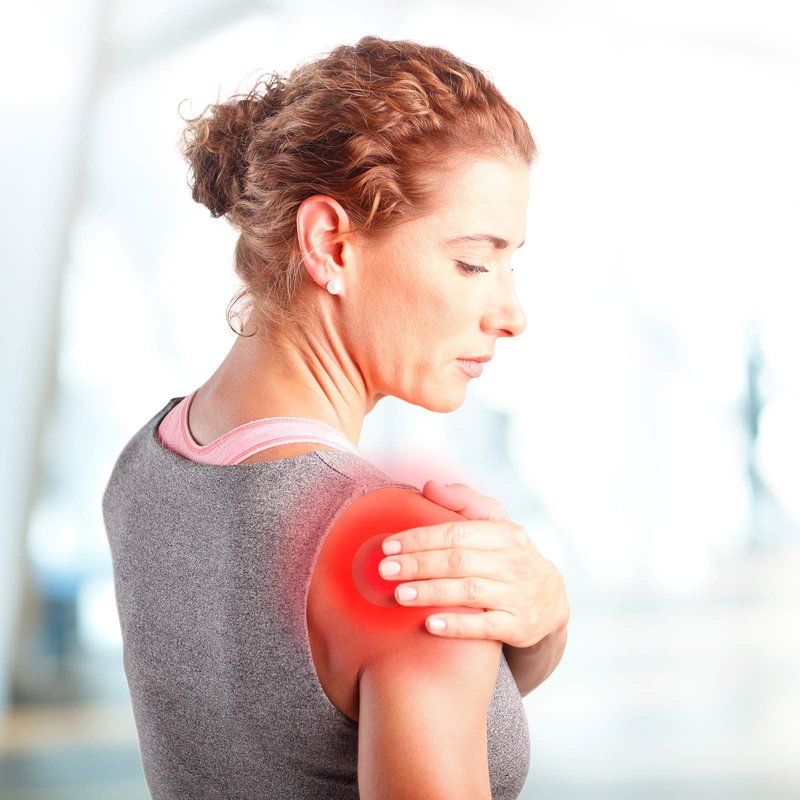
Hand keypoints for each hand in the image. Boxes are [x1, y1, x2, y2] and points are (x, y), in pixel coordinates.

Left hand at [378, 481, 569, 647]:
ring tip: (400, 594)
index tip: (388, 545)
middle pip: (458, 561)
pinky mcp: (519, 627)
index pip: (456, 533)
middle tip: (385, 570)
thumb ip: (463, 502)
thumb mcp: (496, 524)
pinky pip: (484, 626)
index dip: (420, 538)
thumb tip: (429, 485)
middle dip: (418, 564)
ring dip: (431, 592)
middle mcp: (513, 563)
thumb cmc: (510, 556)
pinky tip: (430, 624)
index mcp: (505, 534)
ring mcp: (517, 595)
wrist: (551, 601)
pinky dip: (457, 625)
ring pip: (468, 592)